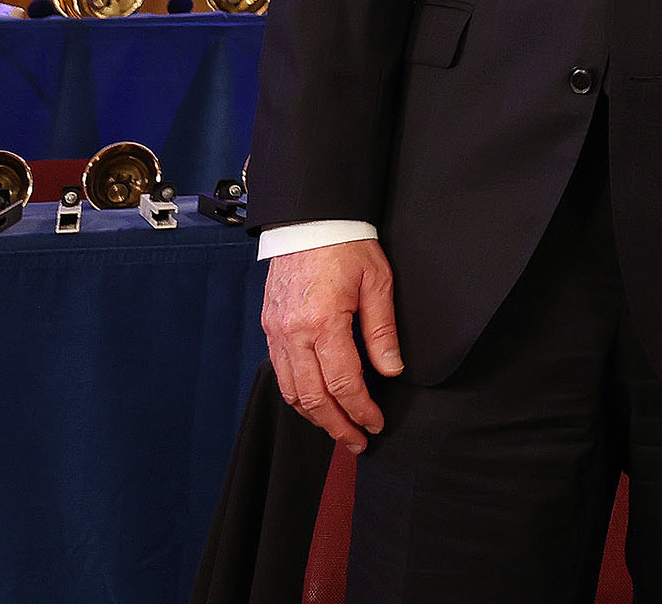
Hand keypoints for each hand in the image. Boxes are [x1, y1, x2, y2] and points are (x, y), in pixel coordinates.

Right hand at [262, 239, 402, 453]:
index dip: (361, 409)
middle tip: (357, 442)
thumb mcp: (378, 283)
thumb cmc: (348, 246)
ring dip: (315, 417)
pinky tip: (316, 402)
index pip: (344, 383)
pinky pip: (281, 374)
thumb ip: (382, 331)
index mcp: (323, 322)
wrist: (311, 220)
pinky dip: (298, 396)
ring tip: (339, 430)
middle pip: (313, 397)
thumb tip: (391, 371)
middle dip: (337, 426)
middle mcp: (293, 334)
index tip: (376, 423)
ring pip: (291, 392)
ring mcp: (276, 333)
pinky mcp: (270, 329)